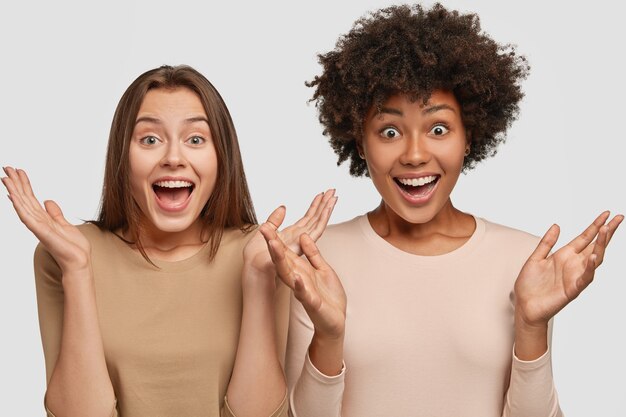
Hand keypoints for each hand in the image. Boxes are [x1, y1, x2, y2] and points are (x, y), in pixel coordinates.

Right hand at [2, 167, 90, 272]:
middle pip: (24, 198)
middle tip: (7, 167)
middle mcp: (38, 221)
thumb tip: (47, 201)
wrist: (79, 261)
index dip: (25, 184)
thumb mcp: (65, 224)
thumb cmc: (73, 247)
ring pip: (22, 205)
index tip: (19, 171)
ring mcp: (38, 226)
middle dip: (16, 183)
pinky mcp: (41, 232)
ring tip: (5, 177)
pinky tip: (13, 196)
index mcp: (43, 218)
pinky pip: (27, 217)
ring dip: (14, 191)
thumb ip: (55, 213)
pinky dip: (20, 206)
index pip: (31, 198)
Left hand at [243, 190, 336, 279]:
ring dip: (327, 208)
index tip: (322, 195)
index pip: (308, 217)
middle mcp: (299, 237)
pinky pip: (317, 230)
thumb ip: (275, 219)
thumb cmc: (256, 255)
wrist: (255, 267)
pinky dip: (324, 217)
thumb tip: (283, 207)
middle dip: (325, 204)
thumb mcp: (265, 230)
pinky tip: (328, 207)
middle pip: (316, 218)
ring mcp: (303, 242)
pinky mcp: (303, 245)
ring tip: (334, 195)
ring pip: (319, 222)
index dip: (315, 206)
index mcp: (292, 234)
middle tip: (333, 191)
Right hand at [260, 228, 345, 339]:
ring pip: (289, 274)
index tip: (266, 225)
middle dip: (272, 244)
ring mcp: (304, 291)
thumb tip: (303, 235)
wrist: (336, 320)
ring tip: (273, 246)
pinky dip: (300, 286)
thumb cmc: (328, 295)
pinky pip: (305, 294)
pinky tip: (297, 278)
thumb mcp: (322, 269)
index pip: (285, 252)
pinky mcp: (313, 303)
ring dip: (280, 260)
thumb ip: (312, 254)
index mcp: (300, 270)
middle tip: (263, 229)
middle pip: (282, 260)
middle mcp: (298, 279)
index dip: (276, 238)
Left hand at [514, 211, 622, 327]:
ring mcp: (575, 276)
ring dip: (601, 245)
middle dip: (607, 232)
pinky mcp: (572, 290)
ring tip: (606, 230)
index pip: (585, 237)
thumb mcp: (536, 258)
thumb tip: (557, 225)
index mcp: (565, 255)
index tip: (607, 213)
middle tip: (618, 218)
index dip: (595, 226)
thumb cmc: (529, 284)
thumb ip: (547, 243)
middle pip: (595, 245)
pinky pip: (585, 278)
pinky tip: (592, 256)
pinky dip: (589, 268)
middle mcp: (573, 264)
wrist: (524, 305)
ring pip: (594, 259)